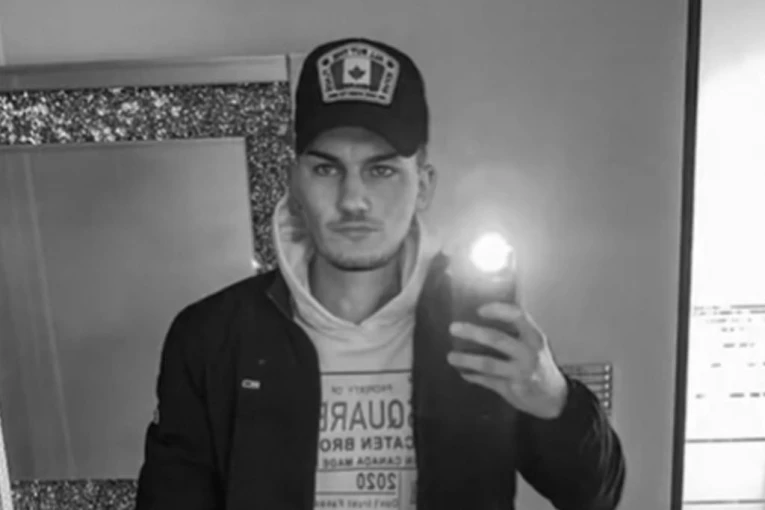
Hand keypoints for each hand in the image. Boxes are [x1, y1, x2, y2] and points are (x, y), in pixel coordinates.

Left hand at [447, 302, 568, 418]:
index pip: (518, 316)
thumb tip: (481, 318)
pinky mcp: (513, 388)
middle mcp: (529, 352)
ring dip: (467, 359)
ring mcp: (521, 372)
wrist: (556, 398)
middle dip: (473, 332)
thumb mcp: (534, 345)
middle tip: (453, 328)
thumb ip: (514, 333)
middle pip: (497, 339)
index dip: (498, 310)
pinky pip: (488, 381)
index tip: (480, 310)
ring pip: (489, 363)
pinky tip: (462, 373)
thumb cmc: (540, 364)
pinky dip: (473, 377)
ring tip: (450, 357)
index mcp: (534, 336)